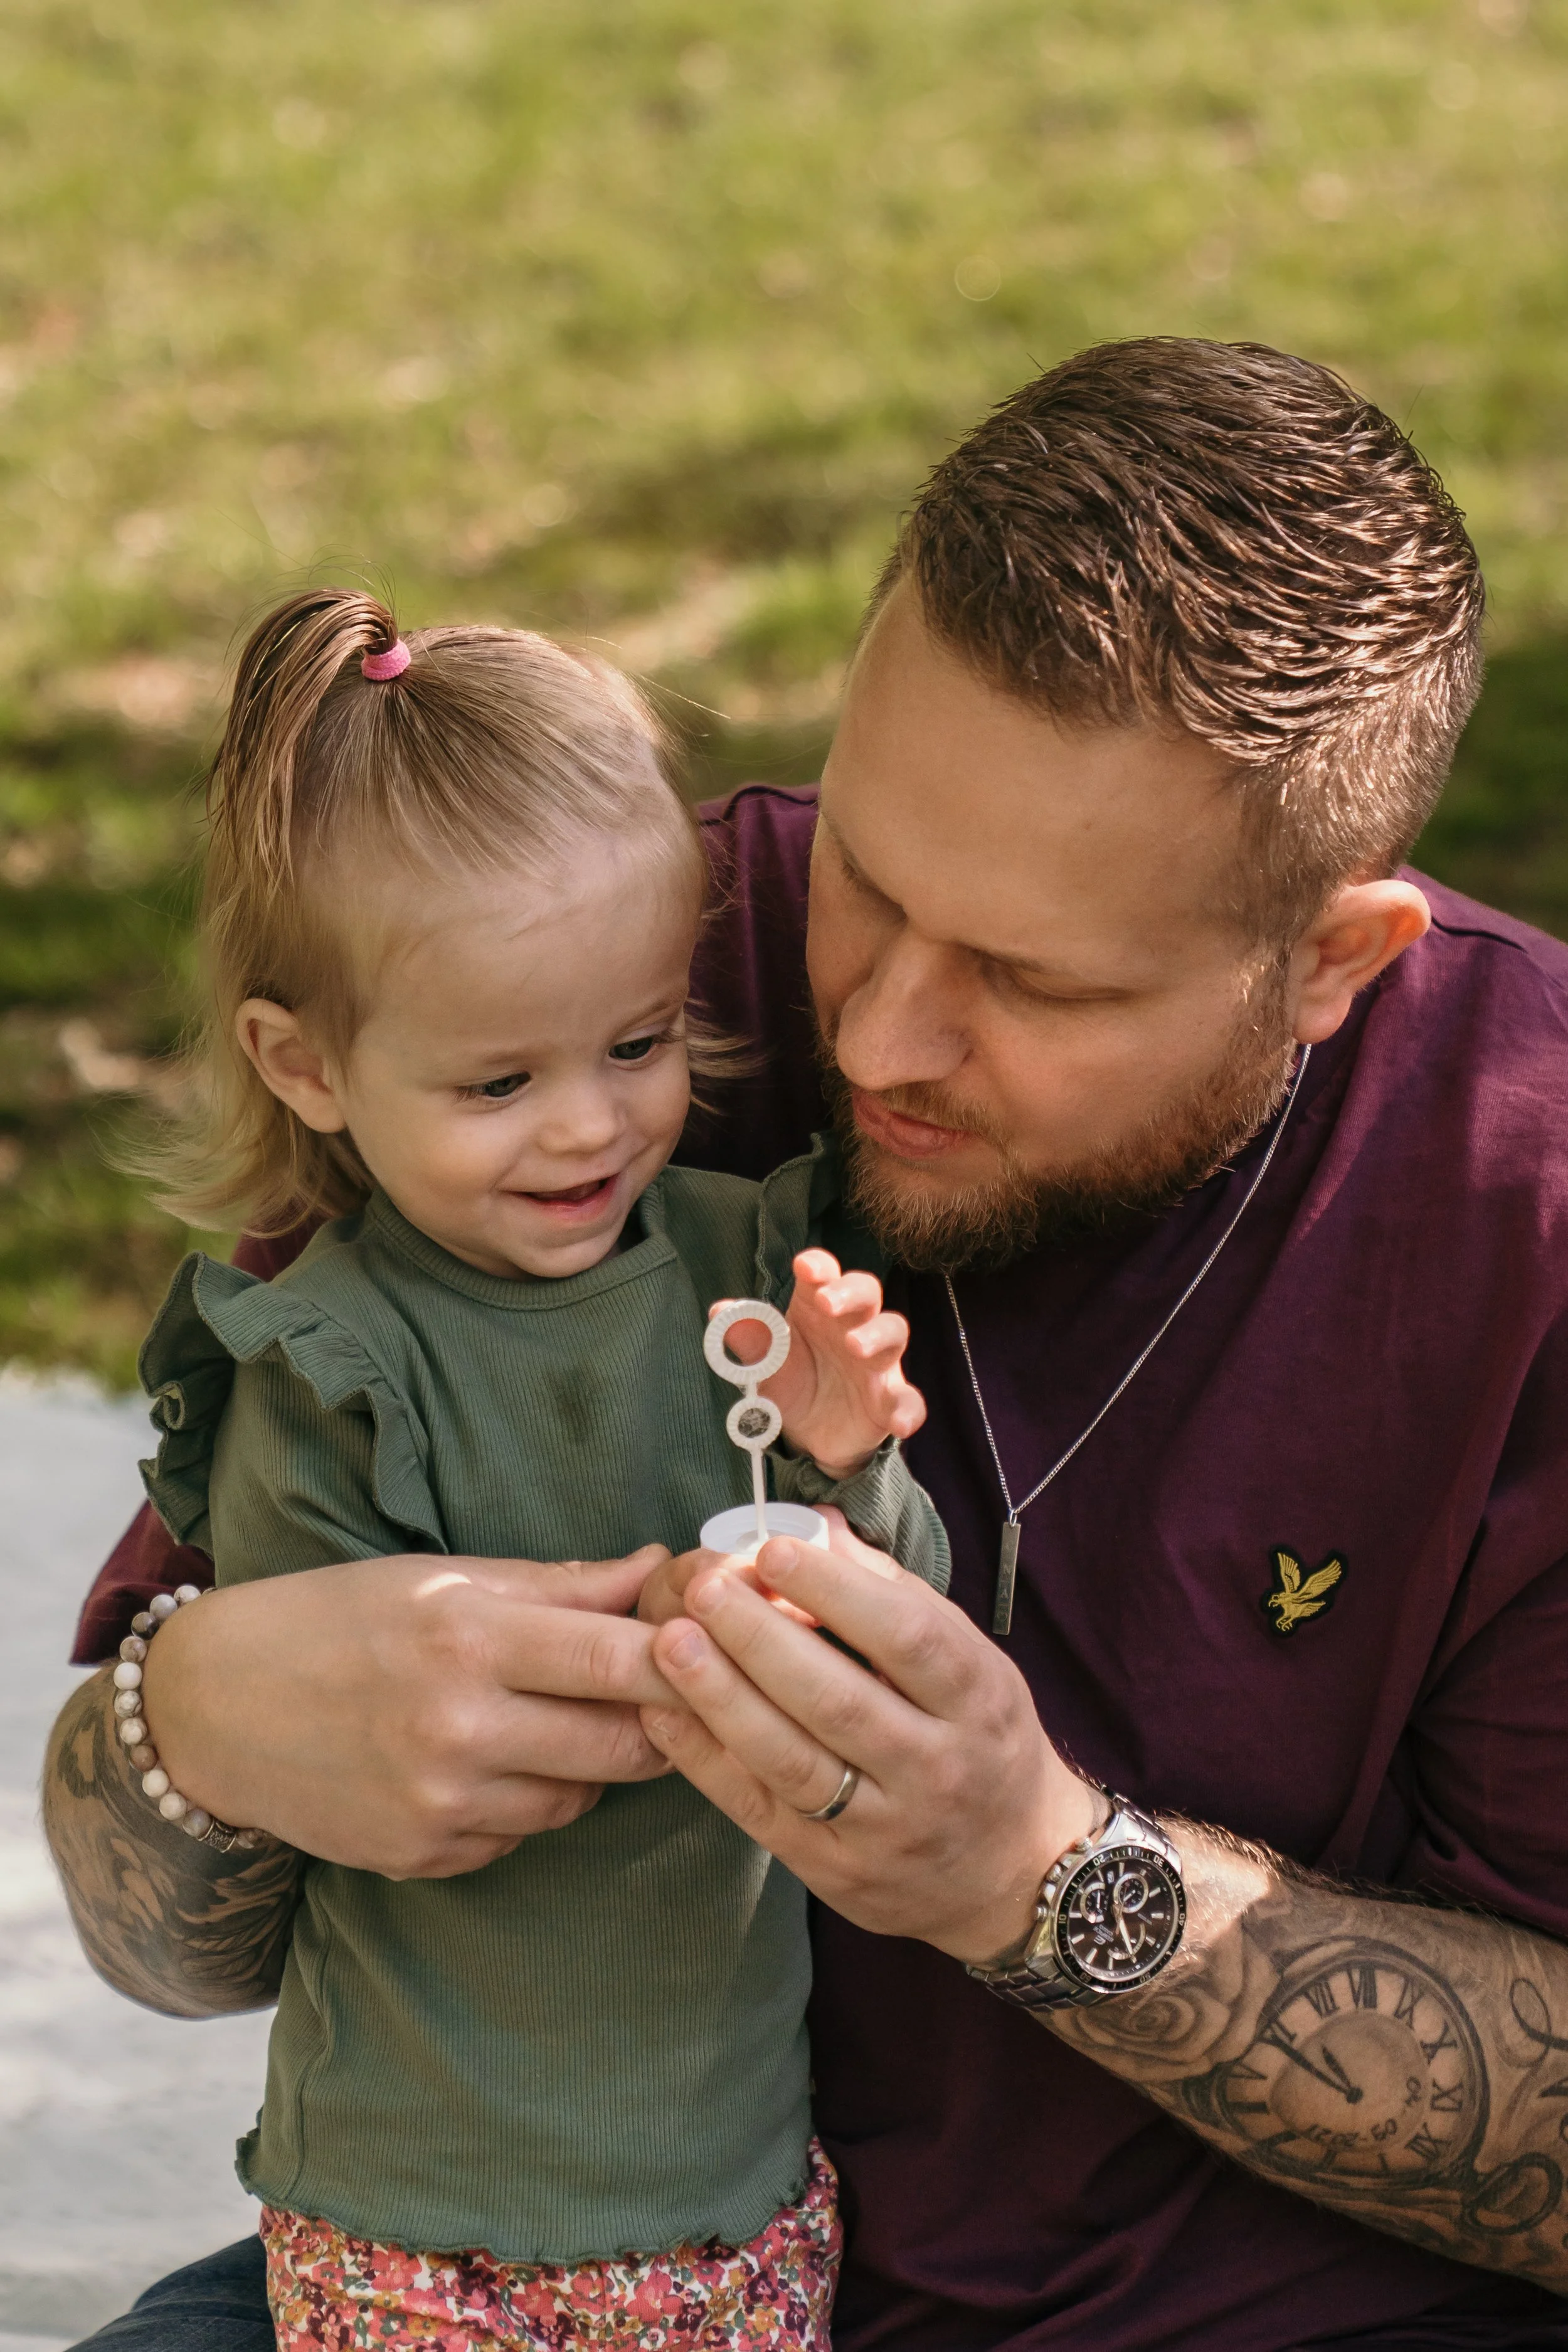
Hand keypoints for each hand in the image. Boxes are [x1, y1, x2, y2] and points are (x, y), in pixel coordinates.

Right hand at [141, 1549, 677, 1877]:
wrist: (214, 1706)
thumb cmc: (337, 1621)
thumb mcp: (445, 1579)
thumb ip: (563, 1584)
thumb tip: (664, 1566)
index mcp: (469, 1638)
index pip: (623, 1659)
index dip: (687, 1658)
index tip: (718, 1646)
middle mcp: (459, 1728)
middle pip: (623, 1744)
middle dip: (662, 1722)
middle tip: (672, 1696)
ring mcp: (440, 1804)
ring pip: (580, 1799)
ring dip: (590, 1764)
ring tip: (554, 1720)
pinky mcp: (423, 1857)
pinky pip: (520, 1838)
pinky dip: (526, 1805)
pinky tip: (489, 1766)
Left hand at [641, 1514, 1098, 1963]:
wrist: (1014, 1872)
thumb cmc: (983, 1738)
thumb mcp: (971, 1661)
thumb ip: (895, 1595)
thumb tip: (816, 1526)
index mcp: (977, 1699)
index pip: (908, 1638)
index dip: (838, 1591)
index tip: (774, 1550)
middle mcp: (936, 1767)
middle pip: (838, 1700)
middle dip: (761, 1639)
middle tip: (704, 1587)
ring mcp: (886, 1829)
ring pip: (792, 1760)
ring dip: (722, 1697)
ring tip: (670, 1642)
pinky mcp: (837, 1872)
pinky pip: (761, 1812)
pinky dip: (706, 1761)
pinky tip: (663, 1713)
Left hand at [715, 1249, 925, 1476]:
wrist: (809, 1435)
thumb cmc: (791, 1382)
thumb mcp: (764, 1366)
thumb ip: (748, 1340)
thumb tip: (720, 1313)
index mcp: (818, 1308)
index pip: (825, 1275)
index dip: (818, 1267)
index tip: (803, 1267)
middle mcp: (853, 1326)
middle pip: (866, 1292)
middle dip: (850, 1293)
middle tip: (827, 1303)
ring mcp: (876, 1363)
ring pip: (893, 1333)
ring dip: (878, 1336)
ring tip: (856, 1348)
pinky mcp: (889, 1401)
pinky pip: (909, 1401)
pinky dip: (910, 1410)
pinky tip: (900, 1422)